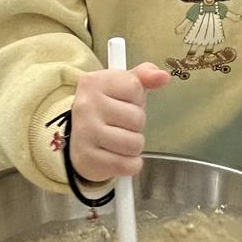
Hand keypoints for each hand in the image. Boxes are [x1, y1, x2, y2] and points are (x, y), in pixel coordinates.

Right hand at [71, 63, 170, 181]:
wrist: (77, 139)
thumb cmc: (106, 108)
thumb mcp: (122, 85)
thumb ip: (144, 76)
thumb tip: (163, 76)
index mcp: (93, 82)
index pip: (135, 87)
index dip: (136, 99)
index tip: (122, 102)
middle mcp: (86, 106)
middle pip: (137, 118)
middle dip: (135, 125)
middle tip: (119, 124)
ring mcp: (85, 133)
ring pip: (134, 144)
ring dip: (134, 146)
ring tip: (119, 140)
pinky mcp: (87, 159)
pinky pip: (128, 165)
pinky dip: (130, 164)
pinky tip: (118, 157)